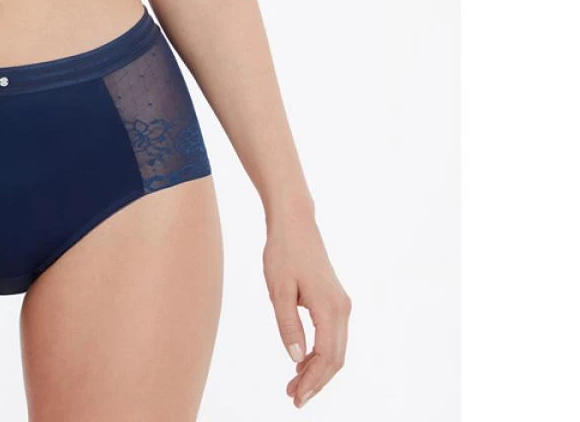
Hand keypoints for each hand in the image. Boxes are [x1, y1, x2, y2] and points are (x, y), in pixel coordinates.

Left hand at [262, 212, 351, 408]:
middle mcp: (342, 308)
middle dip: (316, 382)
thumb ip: (287, 325)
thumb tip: (296, 359)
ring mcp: (341, 304)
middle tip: (293, 398)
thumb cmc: (283, 252)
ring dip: (318, 370)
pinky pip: (332, 336)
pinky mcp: (335, 301)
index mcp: (329, 307)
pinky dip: (320, 354)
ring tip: (294, 385)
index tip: (296, 397)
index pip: (326, 356)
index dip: (313, 380)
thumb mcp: (278, 289)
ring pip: (335, 349)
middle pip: (335, 358)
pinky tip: (302, 362)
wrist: (295, 223)